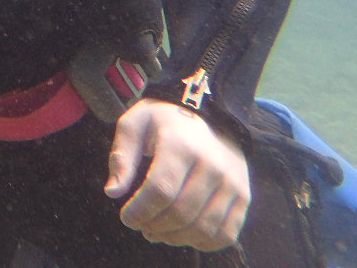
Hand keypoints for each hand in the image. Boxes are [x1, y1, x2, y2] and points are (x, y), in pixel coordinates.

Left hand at [105, 99, 249, 250]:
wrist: (209, 113)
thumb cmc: (164, 120)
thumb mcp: (135, 124)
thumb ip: (121, 156)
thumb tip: (112, 192)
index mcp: (181, 145)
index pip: (160, 190)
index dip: (140, 211)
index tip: (127, 217)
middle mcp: (212, 165)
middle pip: (181, 213)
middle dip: (154, 226)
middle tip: (141, 225)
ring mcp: (232, 182)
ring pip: (203, 228)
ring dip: (174, 237)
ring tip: (158, 231)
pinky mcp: (244, 196)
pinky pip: (226, 233)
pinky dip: (202, 243)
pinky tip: (184, 234)